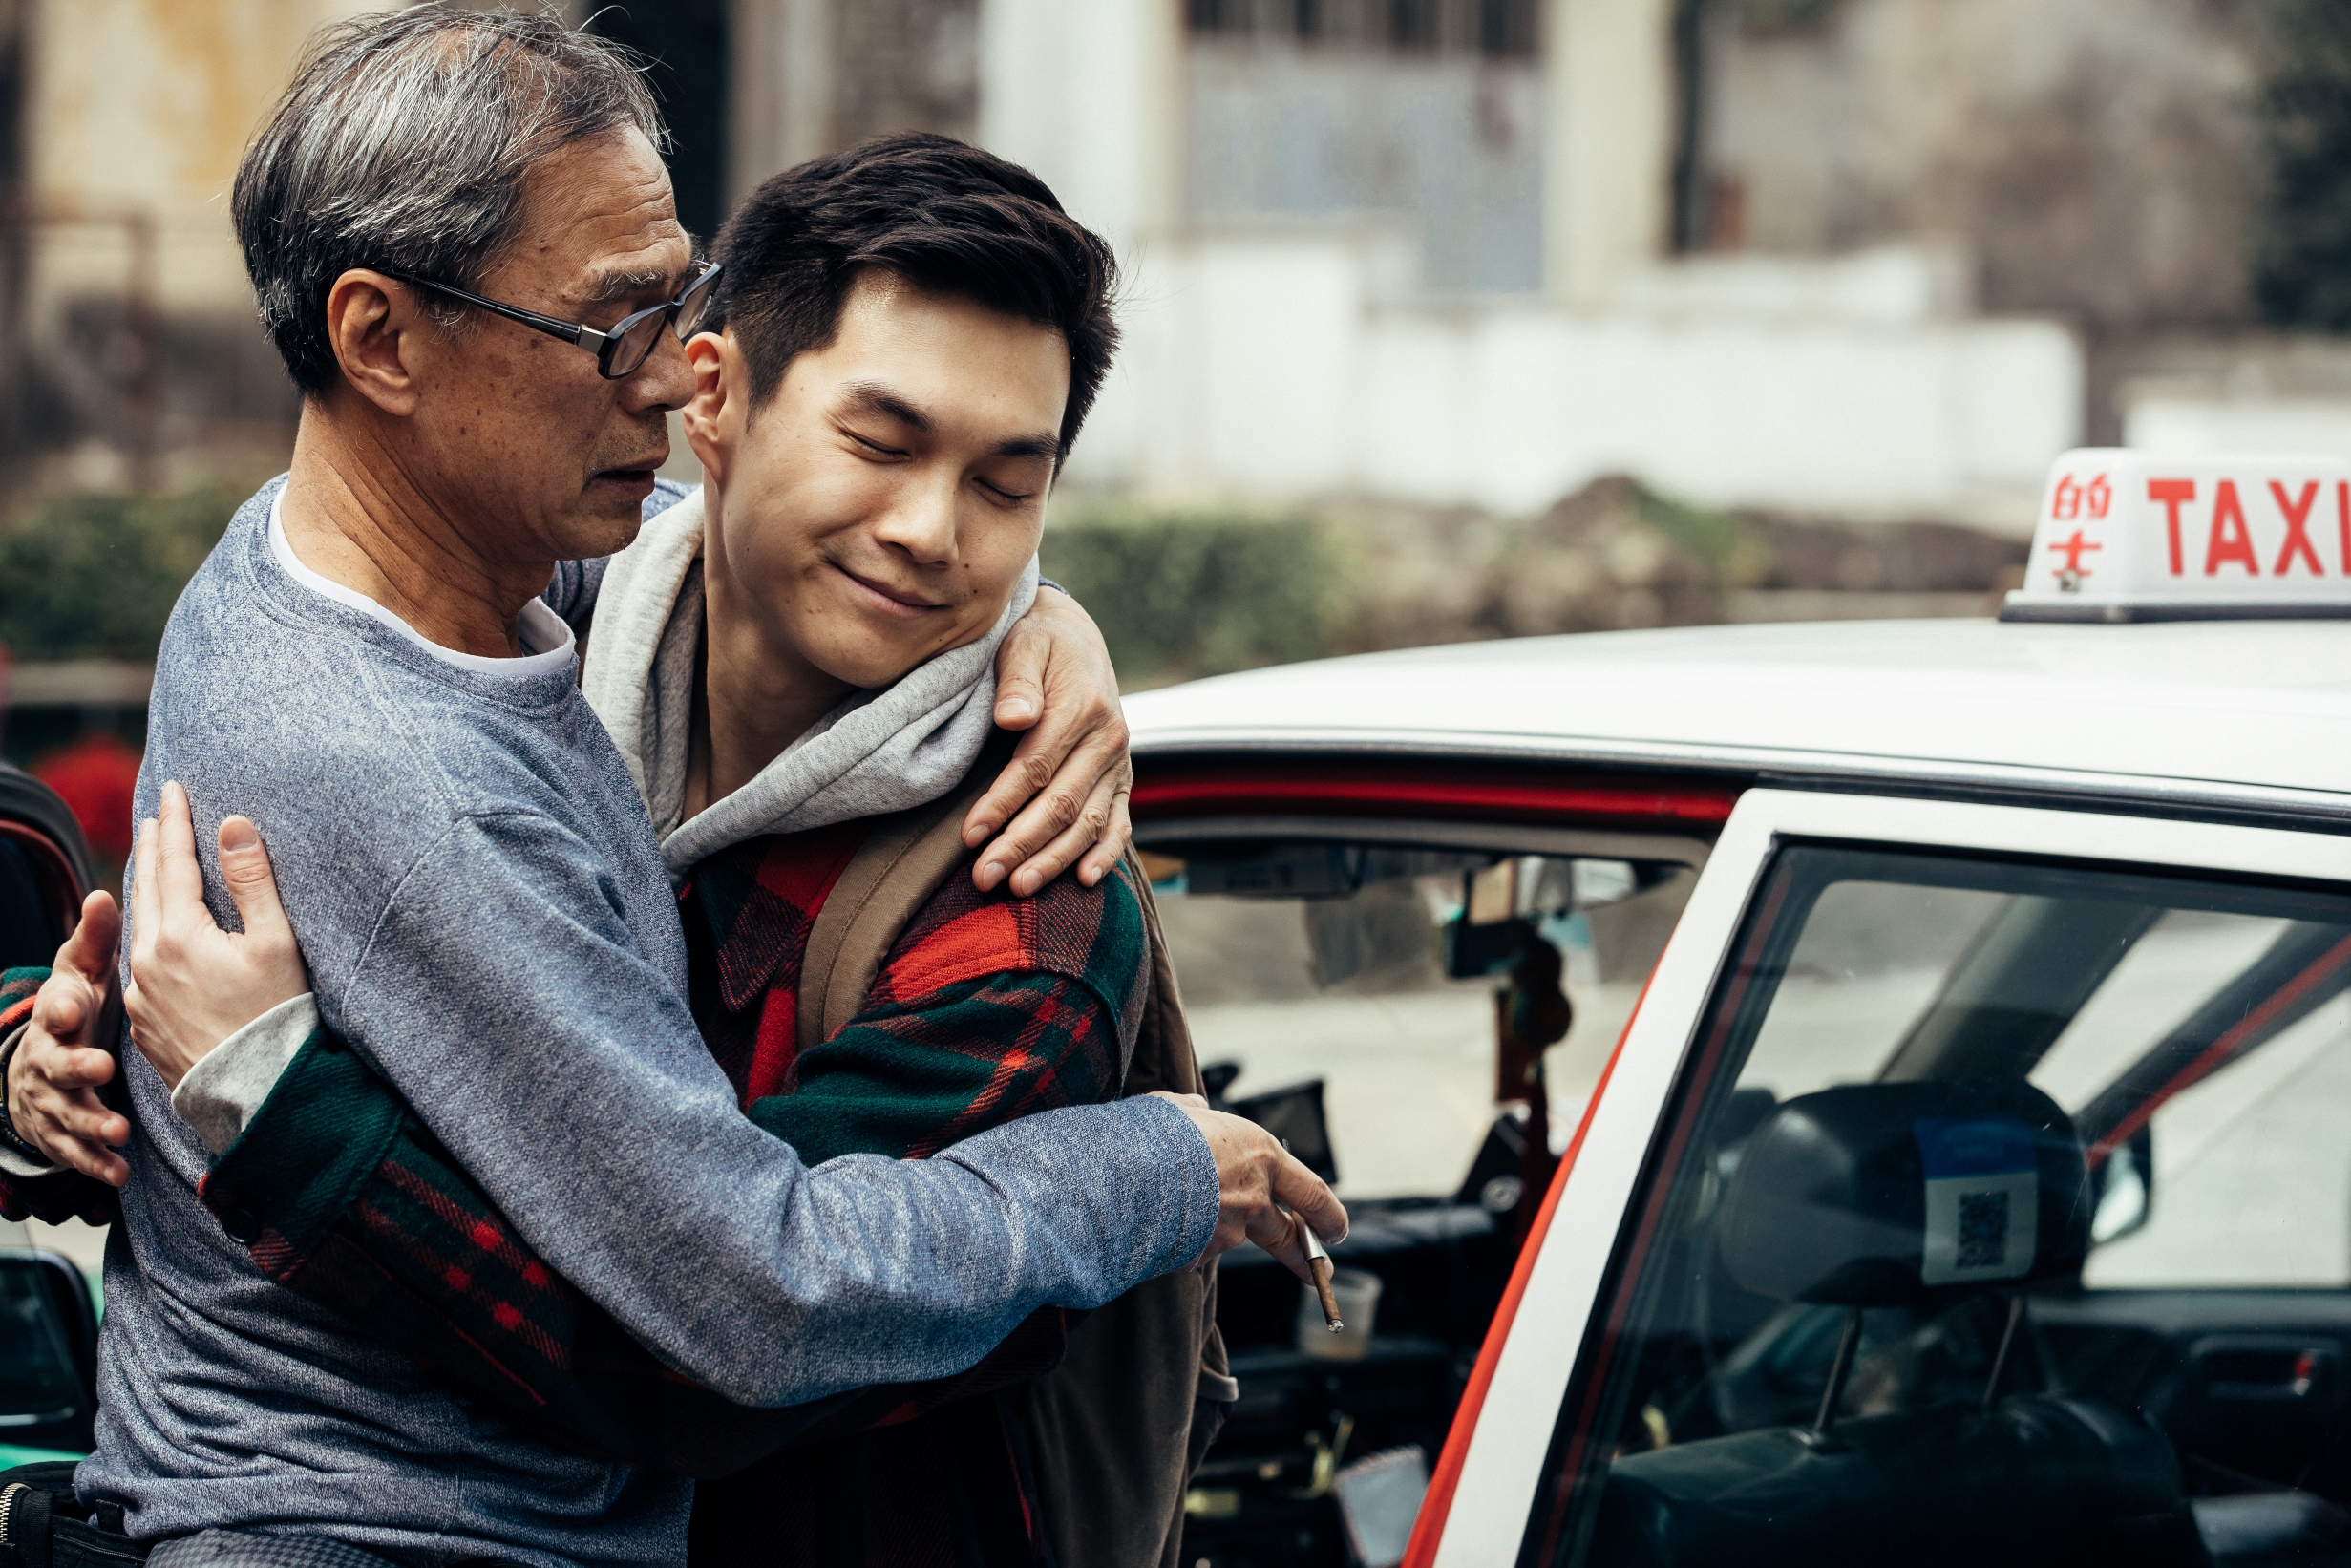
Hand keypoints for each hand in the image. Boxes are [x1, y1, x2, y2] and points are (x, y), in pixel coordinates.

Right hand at [8, 891, 128, 1183]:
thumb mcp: (85, 972)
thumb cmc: (78, 1006)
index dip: (62, 1006)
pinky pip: (74, 1150)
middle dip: (75, 1067)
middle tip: (102, 1068)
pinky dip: (96, 1162)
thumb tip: (103, 894)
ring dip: (90, 1122)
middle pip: (56, 1063)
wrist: (46, 1058)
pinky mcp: (59, 1132)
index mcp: (59, 1014)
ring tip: (118, 1130)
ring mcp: (50, 1098)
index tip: (75, 1006)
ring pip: (65, 1112)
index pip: (56, 1007)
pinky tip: (119, 1173)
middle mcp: (48, 1057)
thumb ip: (96, 940)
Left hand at [124, 781, 308, 1091]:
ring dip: (145, 889)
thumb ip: (252, 881)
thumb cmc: (275, 1015)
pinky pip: (139, 963)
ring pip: (138, 927)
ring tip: (152, 865)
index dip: (174, 822)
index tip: (171, 788)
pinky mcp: (144, 1021)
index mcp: (178, 935)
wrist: (256, 1092)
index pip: (173, 862)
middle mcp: (148, 961)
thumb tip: (232, 825)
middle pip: (146, 888)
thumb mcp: (275, 942)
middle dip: (151, 847)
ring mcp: (141, 994)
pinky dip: (147, 933)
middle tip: (154, 814)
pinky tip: (156, 932)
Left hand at [968, 587, 1132, 896]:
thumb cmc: (1037, 643)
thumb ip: (1017, 681)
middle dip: (1021, 845)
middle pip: (1062, 804)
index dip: (1002, 805)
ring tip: (1019, 888)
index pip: (1036, 768)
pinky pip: (1119, 823)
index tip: (969, 835)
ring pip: (1088, 822)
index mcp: (1082, 706)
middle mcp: (1109, 738)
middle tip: (985, 878)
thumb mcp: (1023, 645)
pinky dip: (1106, 854)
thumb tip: (1013, 717)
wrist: (1075, 637)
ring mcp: (1119, 762)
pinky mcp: (1122, 779)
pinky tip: (1084, 881)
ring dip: (1054, 860)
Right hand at [1148, 1091, 1347, 1281]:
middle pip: (1288, 1235)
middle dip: (1306, 1257)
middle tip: (1318, 1271)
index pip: (1312, 1192)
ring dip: (1210, 1234)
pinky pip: (1192, 1248)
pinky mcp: (1197, 1254)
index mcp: (1261, 1156)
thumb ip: (1198, 1113)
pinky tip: (1156, 1225)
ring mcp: (1226, 1231)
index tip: (1337, 1230)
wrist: (1125, 1170)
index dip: (1330, 1214)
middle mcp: (1252, 1198)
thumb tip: (1197, 1110)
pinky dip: (1181, 1241)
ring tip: (1174, 1214)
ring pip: (1227, 1238)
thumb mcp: (1183, 1109)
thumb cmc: (1156, 1132)